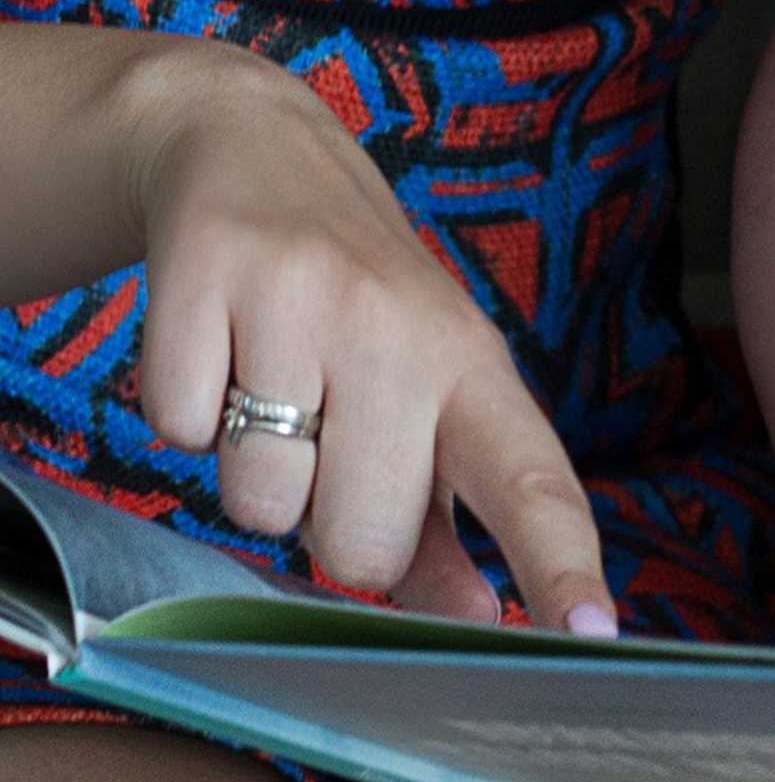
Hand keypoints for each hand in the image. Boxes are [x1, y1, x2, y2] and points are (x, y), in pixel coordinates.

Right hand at [123, 37, 611, 630]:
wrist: (255, 148)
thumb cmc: (354, 307)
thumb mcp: (423, 398)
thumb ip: (446, 525)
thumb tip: (477, 621)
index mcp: (473, 367)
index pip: (531, 478)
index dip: (560, 559)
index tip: (592, 632)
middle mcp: (401, 329)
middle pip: (359, 544)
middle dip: (327, 525)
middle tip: (325, 440)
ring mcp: (304, 298)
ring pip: (260, 502)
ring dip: (250, 471)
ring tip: (269, 383)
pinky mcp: (208, 277)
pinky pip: (175, 432)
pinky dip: (183, 411)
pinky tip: (216, 346)